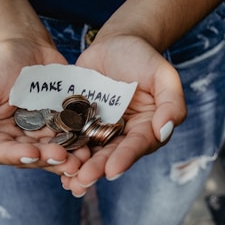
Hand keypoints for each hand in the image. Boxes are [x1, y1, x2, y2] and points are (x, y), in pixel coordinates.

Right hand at [0, 39, 90, 175]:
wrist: (27, 46)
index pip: (5, 153)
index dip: (19, 156)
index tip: (34, 153)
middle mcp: (22, 137)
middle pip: (34, 156)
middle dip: (49, 160)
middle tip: (66, 160)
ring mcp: (44, 130)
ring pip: (55, 149)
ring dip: (69, 157)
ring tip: (82, 159)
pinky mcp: (62, 121)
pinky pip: (71, 134)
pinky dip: (80, 141)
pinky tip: (90, 145)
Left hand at [61, 35, 186, 195]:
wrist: (115, 43)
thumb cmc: (142, 57)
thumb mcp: (162, 75)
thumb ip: (171, 102)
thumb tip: (164, 130)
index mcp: (145, 126)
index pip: (137, 145)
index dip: (125, 158)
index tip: (112, 170)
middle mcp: (122, 132)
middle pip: (111, 153)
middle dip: (97, 168)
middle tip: (83, 181)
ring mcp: (100, 126)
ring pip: (90, 150)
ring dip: (79, 166)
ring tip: (67, 180)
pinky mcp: (80, 118)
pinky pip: (72, 134)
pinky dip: (64, 147)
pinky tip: (53, 159)